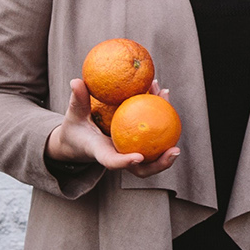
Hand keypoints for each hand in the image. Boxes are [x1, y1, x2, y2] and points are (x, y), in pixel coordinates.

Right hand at [46, 78, 179, 177]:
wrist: (79, 140)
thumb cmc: (76, 129)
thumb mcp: (73, 116)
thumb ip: (77, 101)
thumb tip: (76, 81)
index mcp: (101, 153)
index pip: (113, 161)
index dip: (125, 162)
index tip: (139, 157)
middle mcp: (119, 155)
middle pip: (142, 168)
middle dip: (160, 164)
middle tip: (175, 150)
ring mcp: (130, 152)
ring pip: (154, 150)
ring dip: (167, 129)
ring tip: (169, 103)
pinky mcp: (138, 144)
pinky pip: (154, 134)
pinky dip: (161, 115)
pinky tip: (163, 92)